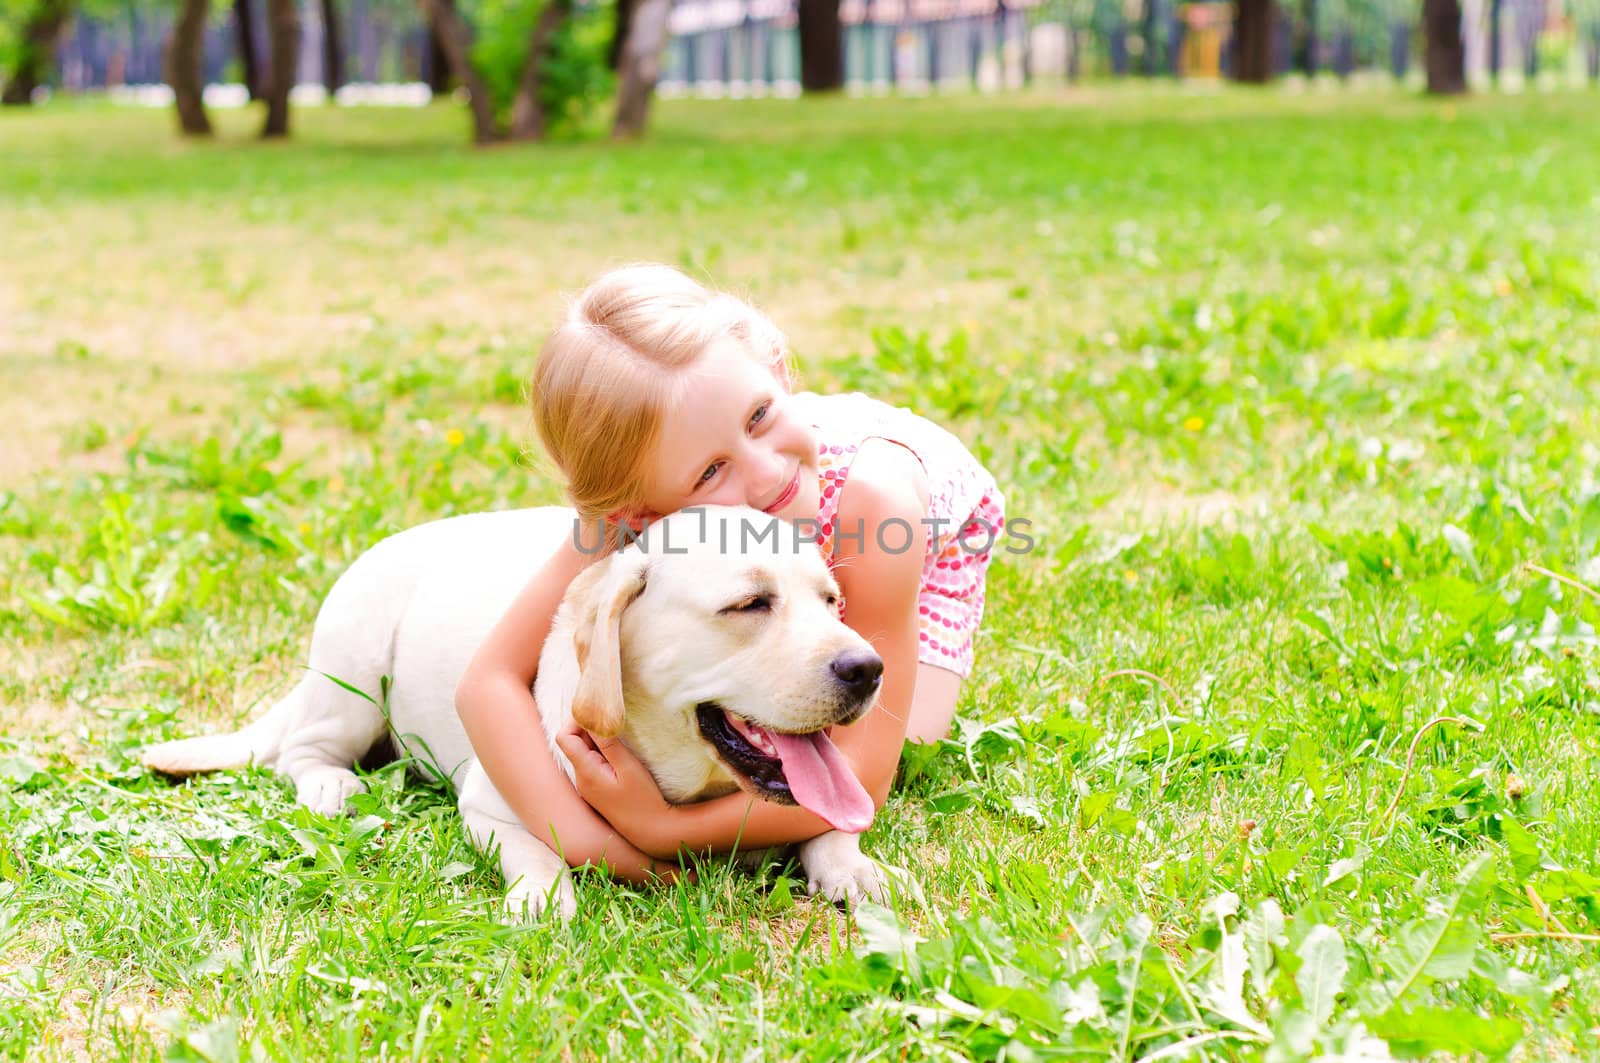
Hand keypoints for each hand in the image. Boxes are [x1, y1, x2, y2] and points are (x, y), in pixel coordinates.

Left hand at [555, 722, 681, 859]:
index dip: (577, 720)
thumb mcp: (628, 766)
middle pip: (573, 743)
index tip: (598, 713)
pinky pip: (590, 764)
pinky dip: (600, 753)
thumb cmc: (643, 798)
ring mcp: (587, 787)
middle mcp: (581, 780)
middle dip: (588, 728)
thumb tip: (593, 718)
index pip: (565, 737)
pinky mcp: (595, 791)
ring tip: (618, 735)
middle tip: (612, 719)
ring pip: (582, 753)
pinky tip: (618, 754)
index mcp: (586, 772)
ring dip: (596, 740)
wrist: (650, 830)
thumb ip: (608, 742)